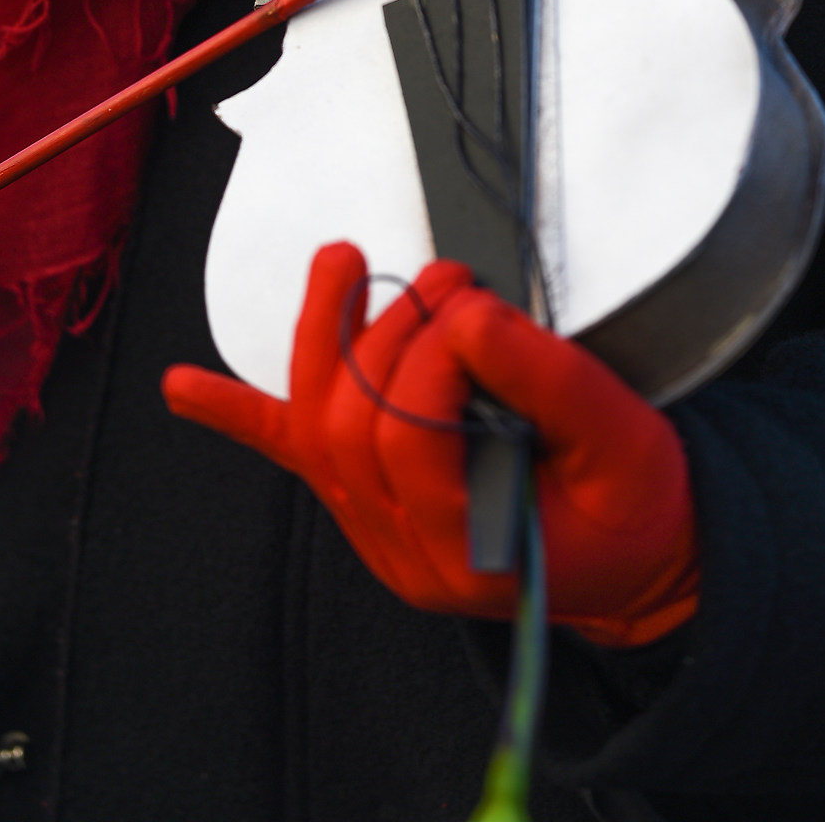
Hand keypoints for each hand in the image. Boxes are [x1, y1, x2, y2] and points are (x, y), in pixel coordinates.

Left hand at [164, 240, 698, 646]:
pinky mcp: (369, 496)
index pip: (408, 438)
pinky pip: (292, 454)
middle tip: (453, 281)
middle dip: (392, 334)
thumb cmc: (635, 508)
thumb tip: (473, 316)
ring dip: (320, 337)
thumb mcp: (627, 445)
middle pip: (352, 425)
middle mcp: (402, 551)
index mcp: (467, 552)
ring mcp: (376, 528)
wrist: (639, 560)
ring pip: (314, 425)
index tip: (481, 305)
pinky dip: (236, 415)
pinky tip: (185, 389)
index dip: (433, 358)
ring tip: (340, 264)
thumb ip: (552, 383)